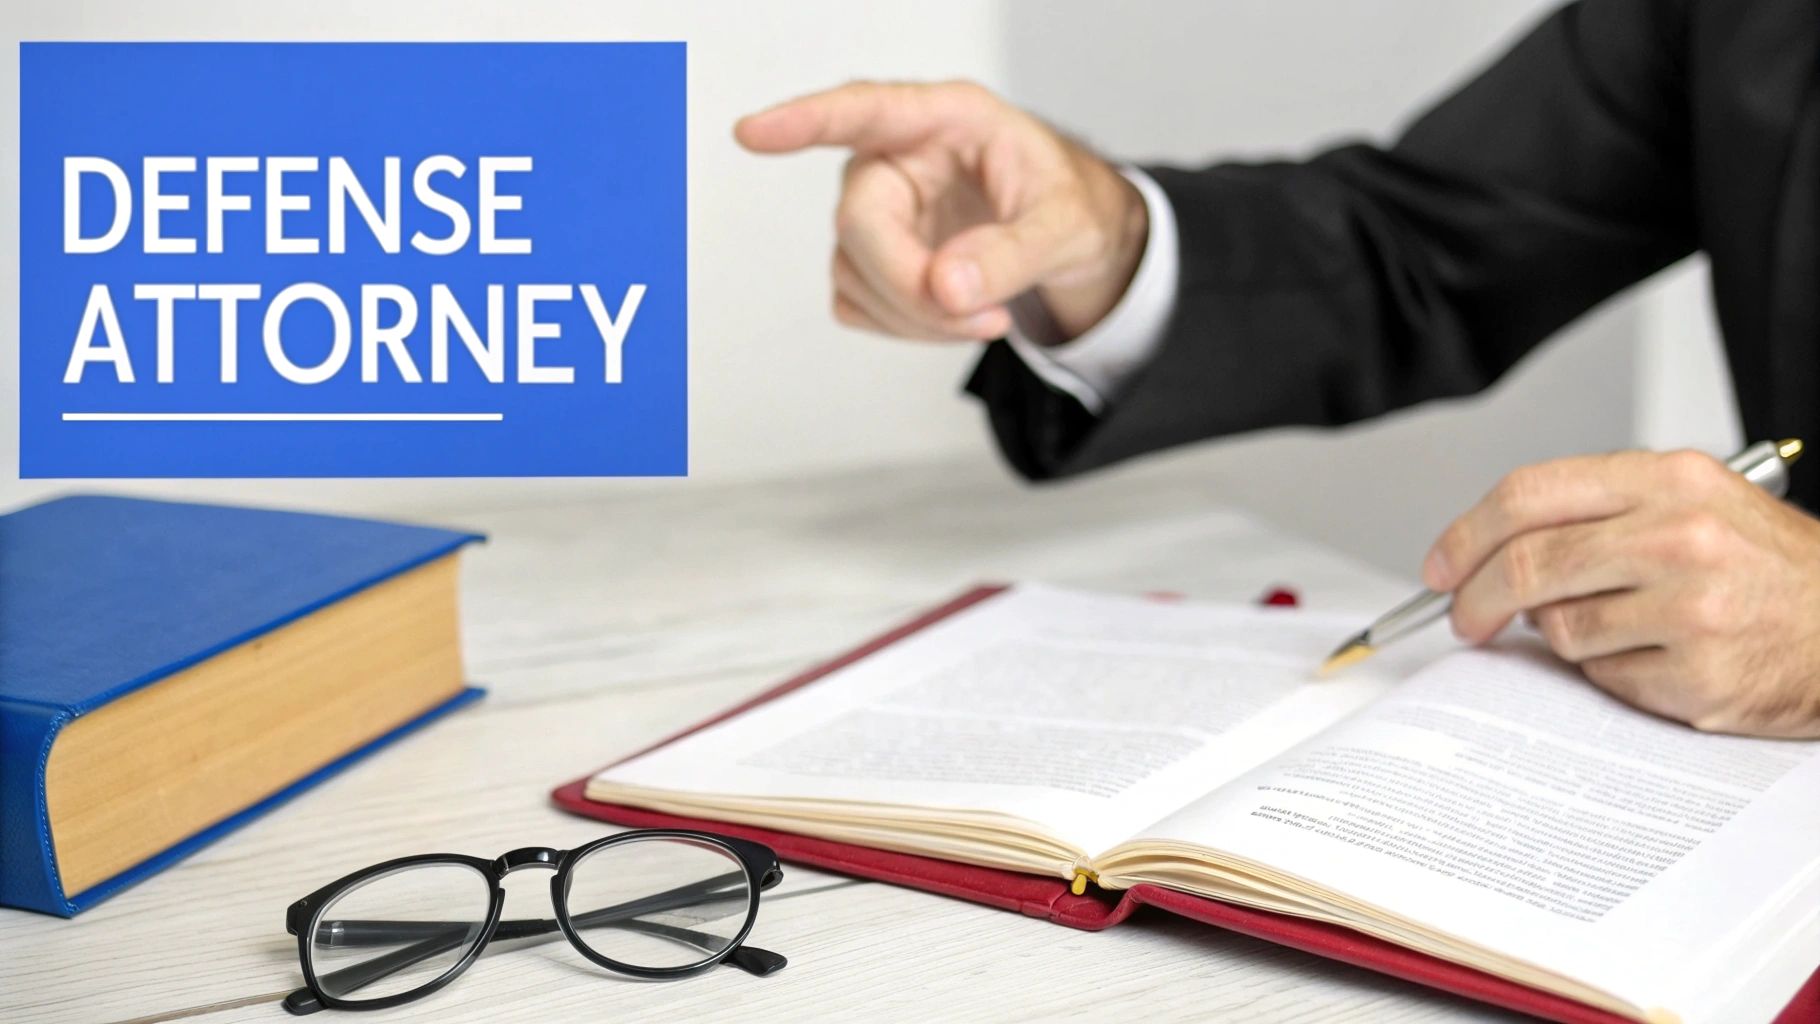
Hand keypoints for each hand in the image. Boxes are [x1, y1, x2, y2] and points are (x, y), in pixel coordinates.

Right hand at [734, 80, 1147, 342]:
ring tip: (988, 317)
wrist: (1069, 236)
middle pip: (859, 223)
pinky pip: (859, 305)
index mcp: (944, 121)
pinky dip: (906, 328)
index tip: (754, 132)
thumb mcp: (1066, 224)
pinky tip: (955, 318)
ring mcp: (878, 213)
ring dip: (916, 316)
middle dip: (910, 284)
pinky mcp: (871, 261)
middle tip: (978, 316)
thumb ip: (1013, 253)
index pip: (863, 112)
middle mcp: (897, 161)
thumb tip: (948, 288)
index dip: (805, 122)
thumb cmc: (1066, 203)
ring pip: (853, 274)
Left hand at [1423, 450, 1819, 736]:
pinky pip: (1605, 677)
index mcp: (1671, 481)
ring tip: (1620, 626)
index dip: (1466, 533)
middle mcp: (1680, 537)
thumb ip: (1601, 515)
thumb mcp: (1698, 505)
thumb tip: (1497, 549)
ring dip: (1563, 636)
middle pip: (1525, 564)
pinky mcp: (1697, 674)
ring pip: (1560, 628)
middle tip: (1463, 617)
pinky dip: (1613, 672)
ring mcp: (1692, 609)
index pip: (1528, 495)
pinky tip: (1658, 656)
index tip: (1442, 565)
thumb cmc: (1776, 571)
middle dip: (1475, 598)